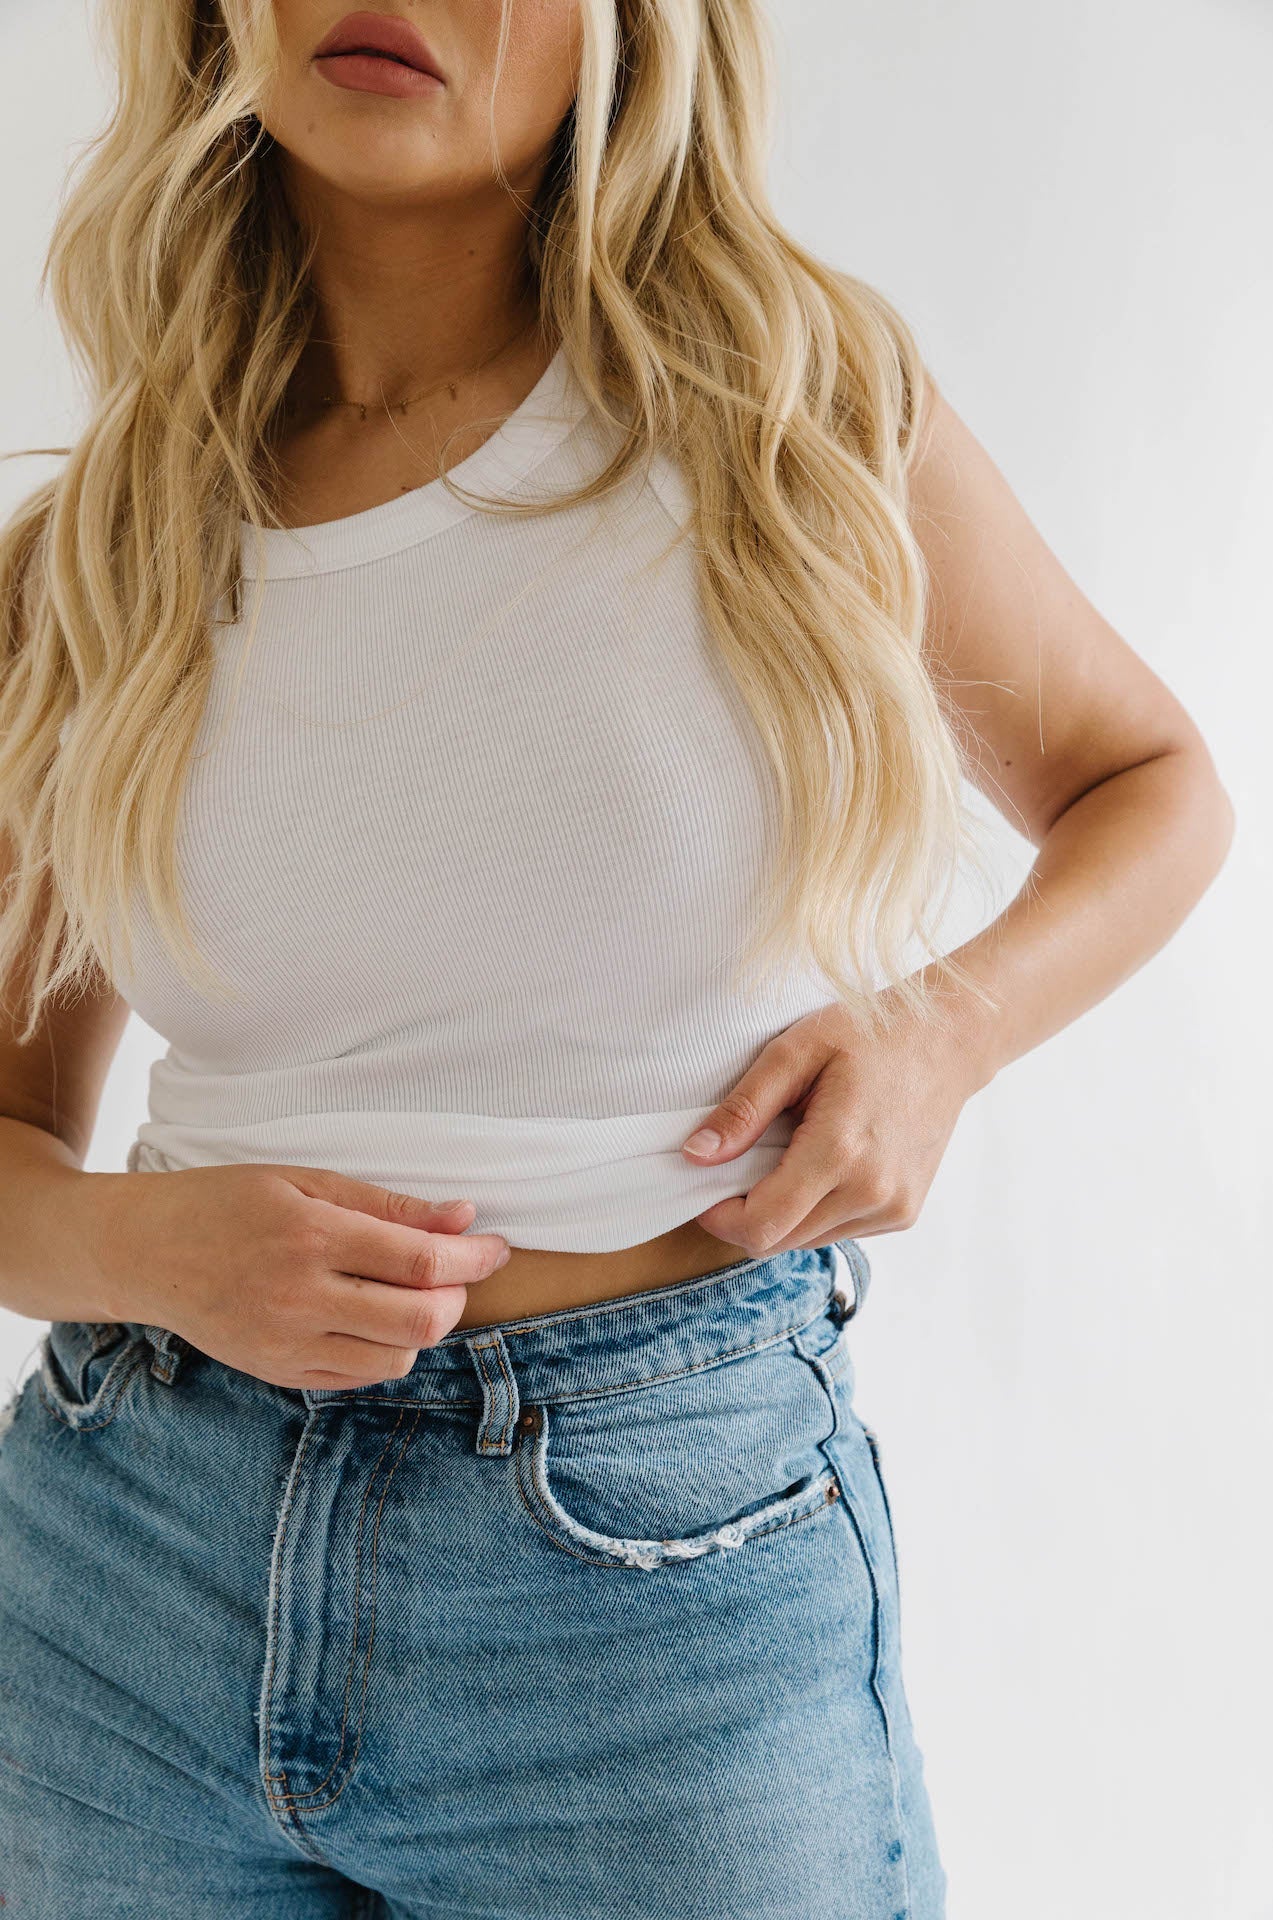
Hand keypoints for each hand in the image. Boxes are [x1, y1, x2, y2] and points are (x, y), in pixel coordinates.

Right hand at [91, 1163, 509, 1389]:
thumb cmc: (226, 1202)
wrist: (145, 1252)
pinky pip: (358, 1378)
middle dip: (457, 1297)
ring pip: (396, 1359)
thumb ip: (387, 1205)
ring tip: (412, 1294)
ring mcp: (288, 1344)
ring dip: (423, 1329)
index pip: (420, 1264)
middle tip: (459, 1272)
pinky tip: (375, 1318)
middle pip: (419, 1322)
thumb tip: (462, 1216)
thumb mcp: (304, 1181)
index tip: (496, 1246)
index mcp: (311, 1238)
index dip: (473, 1258)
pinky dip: (384, 1352)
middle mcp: (301, 1298)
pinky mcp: (278, 1373)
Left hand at [679, 991, 987, 1256]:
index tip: (706, 1185)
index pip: (761, 1225)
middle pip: (778, 1242)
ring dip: (781, 1213)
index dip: (719, 1216)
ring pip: (805, 1241)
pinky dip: (815, 1209)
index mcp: (839, 1151)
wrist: (947, 1041)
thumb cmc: (869, 1035)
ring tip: (789, 1156)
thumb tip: (696, 1155)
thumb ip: (743, 1109)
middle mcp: (871, 1192)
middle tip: (740, 1165)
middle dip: (745, 1214)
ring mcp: (893, 1208)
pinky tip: (825, 1165)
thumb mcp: (795, 1052)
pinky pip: (837, 1231)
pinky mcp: (903, 1214)